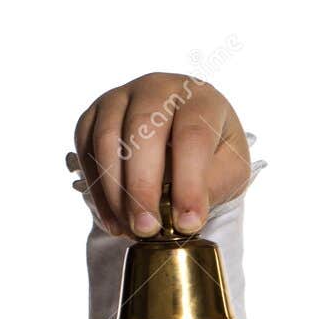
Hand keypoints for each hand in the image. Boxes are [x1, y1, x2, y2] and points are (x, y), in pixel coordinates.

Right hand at [70, 72, 251, 237]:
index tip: (188, 223)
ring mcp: (120, 96)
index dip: (189, 182)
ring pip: (107, 139)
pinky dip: (97, 189)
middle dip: (143, 186)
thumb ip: (215, 185)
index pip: (192, 135)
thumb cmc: (214, 151)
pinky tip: (113, 220)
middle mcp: (157, 88)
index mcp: (199, 97)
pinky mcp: (94, 114)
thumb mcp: (232, 169)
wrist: (186, 135)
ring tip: (131, 229)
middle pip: (142, 129)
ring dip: (116, 190)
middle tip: (148, 228)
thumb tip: (185, 217)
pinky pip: (86, 148)